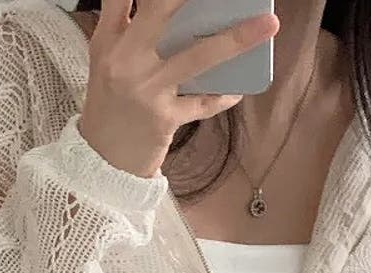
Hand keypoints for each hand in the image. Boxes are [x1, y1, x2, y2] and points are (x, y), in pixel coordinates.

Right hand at [78, 0, 279, 176]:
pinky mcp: (164, 119)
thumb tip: (178, 9)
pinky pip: (203, 103)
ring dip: (236, 39)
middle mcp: (125, 60)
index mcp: (109, 40)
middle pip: (162, 10)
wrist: (102, 159)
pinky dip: (223, 95)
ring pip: (196, 57)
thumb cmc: (111, 103)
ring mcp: (146, 90)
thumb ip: (130, 28)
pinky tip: (239, 87)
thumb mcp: (109, 60)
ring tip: (268, 24)